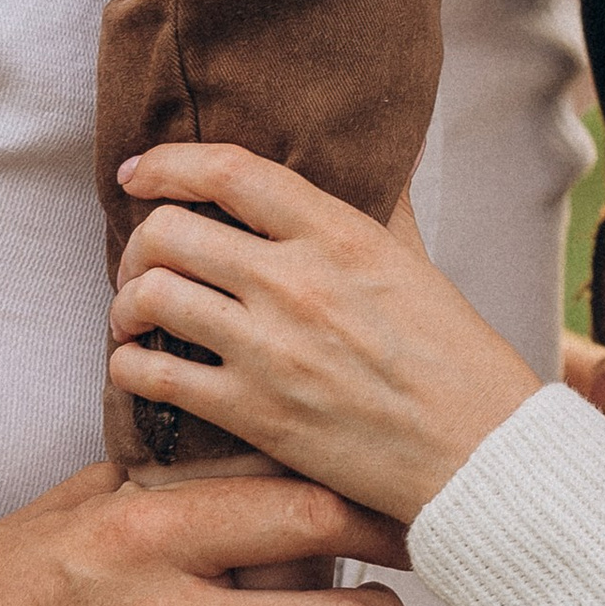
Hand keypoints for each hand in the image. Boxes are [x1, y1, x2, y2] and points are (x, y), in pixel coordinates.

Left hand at [112, 144, 539, 522]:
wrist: (478, 451)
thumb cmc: (456, 358)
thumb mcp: (418, 264)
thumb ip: (385, 207)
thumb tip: (385, 154)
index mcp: (340, 234)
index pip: (228, 171)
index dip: (167, 163)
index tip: (138, 172)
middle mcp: (296, 282)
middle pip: (169, 231)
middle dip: (140, 243)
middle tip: (144, 263)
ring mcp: (270, 349)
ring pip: (150, 296)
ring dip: (126, 303)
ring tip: (136, 316)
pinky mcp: (253, 413)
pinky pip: (153, 374)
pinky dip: (130, 365)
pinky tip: (142, 367)